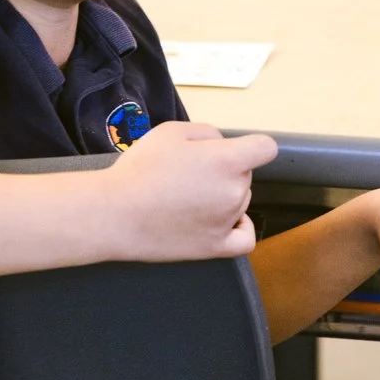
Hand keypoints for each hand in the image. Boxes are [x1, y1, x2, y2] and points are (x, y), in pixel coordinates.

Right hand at [104, 121, 268, 260]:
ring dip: (224, 196)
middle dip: (224, 170)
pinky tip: (225, 220)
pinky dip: (240, 227)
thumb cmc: (140, 170)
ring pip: (240, 201)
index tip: (234, 149)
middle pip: (245, 175)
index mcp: (228, 160)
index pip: (265, 148)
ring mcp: (227, 221)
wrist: (115, 213)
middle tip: (189, 173)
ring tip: (187, 196)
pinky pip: (244, 238)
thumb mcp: (172, 131)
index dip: (252, 145)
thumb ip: (207, 132)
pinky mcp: (215, 248)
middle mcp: (235, 191)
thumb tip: (222, 144)